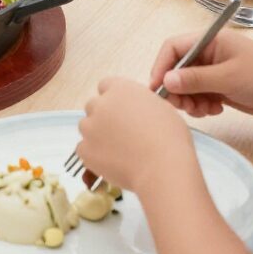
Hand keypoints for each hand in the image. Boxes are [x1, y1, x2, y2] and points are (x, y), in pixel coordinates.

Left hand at [77, 77, 190, 196]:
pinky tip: (112, 161)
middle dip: (103, 117)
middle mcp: (101, 104)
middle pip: (94, 106)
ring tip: (119, 150)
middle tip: (120, 133)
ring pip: (87, 127)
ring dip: (97, 135)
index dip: (113, 99)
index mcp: (121, 89)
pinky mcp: (85, 149)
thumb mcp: (161, 108)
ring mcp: (90, 126)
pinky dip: (94, 155)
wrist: (163, 168)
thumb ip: (141, 102)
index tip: (120, 110)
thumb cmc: (169, 139)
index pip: (106, 86)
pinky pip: (83, 149)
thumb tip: (136, 109)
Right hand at [149, 28, 252, 121]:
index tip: (158, 89)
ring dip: (190, 100)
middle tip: (185, 106)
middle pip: (177, 68)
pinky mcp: (221, 86)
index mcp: (211, 40)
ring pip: (187, 85)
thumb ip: (195, 79)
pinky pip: (199, 95)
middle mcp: (210, 53)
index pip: (173, 48)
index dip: (161, 67)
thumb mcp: (228, 78)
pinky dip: (201, 105)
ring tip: (205, 110)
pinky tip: (215, 110)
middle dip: (177, 89)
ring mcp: (215, 71)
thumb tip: (166, 80)